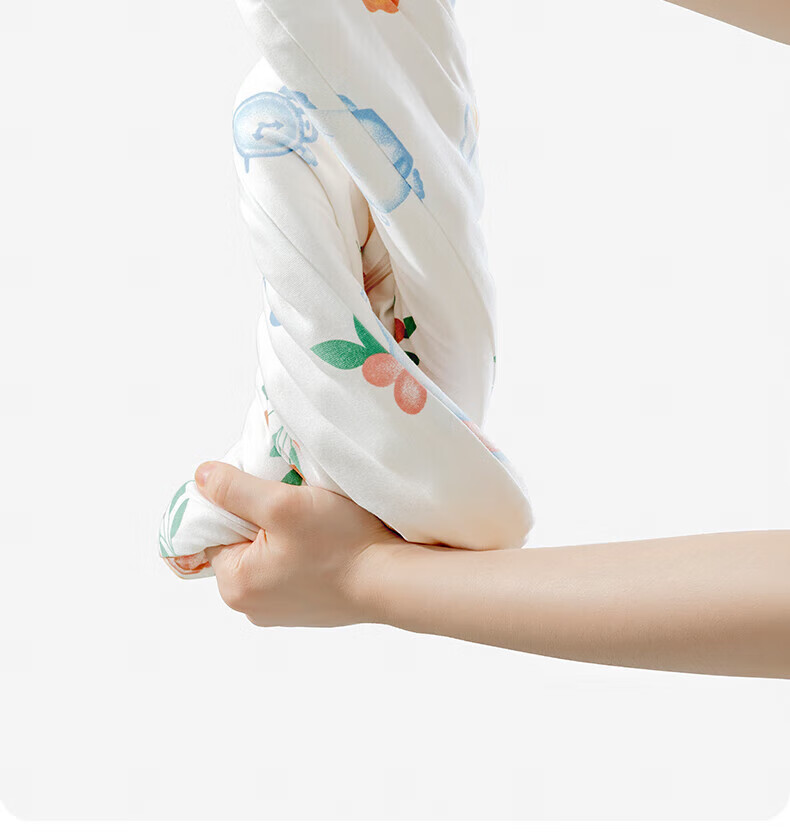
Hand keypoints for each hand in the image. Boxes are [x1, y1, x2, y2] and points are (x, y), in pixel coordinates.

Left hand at [194, 461, 401, 626]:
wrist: (394, 580)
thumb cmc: (340, 544)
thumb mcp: (281, 504)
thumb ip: (234, 489)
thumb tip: (202, 477)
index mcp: (234, 586)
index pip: (218, 529)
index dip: (240, 502)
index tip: (271, 489)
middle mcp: (250, 607)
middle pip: (243, 542)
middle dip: (263, 518)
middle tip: (296, 502)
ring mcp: (281, 612)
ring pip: (268, 554)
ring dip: (285, 533)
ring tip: (314, 520)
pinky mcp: (308, 608)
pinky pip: (292, 569)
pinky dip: (304, 551)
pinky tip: (326, 541)